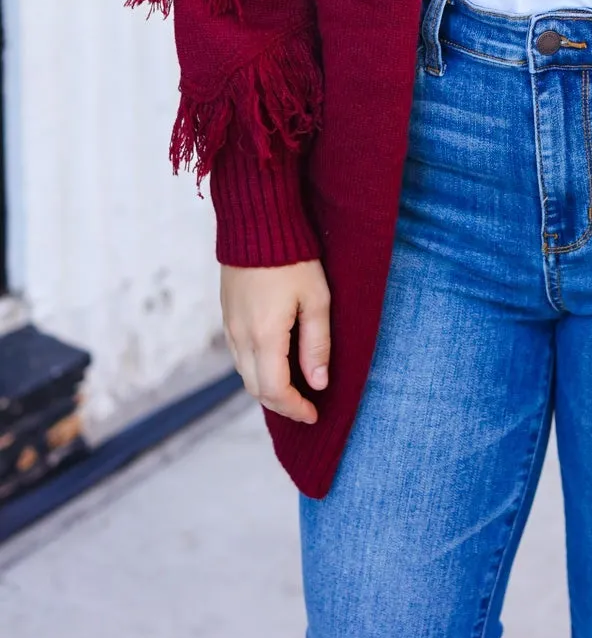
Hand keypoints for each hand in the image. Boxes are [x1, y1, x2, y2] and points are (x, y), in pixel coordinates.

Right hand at [219, 260, 330, 424]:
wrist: (256, 223)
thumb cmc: (293, 258)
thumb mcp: (317, 299)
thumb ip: (317, 344)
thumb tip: (319, 383)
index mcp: (264, 335)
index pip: (274, 390)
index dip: (295, 408)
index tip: (314, 414)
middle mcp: (241, 336)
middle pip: (256, 389)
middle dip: (281, 404)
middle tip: (307, 407)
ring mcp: (230, 327)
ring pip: (245, 374)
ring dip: (267, 389)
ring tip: (295, 389)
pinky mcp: (227, 316)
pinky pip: (239, 356)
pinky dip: (256, 370)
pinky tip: (276, 364)